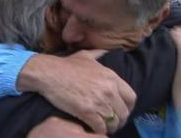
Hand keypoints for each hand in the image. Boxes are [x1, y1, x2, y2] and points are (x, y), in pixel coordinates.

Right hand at [18, 50, 135, 133]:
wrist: (49, 73)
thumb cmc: (66, 64)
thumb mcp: (86, 55)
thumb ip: (99, 53)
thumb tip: (106, 51)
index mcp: (111, 77)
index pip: (131, 98)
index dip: (127, 107)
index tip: (121, 110)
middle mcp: (109, 90)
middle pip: (123, 113)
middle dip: (119, 120)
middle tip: (111, 122)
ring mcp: (99, 102)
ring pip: (113, 122)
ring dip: (109, 127)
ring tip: (103, 127)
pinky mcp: (87, 112)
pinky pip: (100, 127)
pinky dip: (99, 130)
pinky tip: (93, 128)